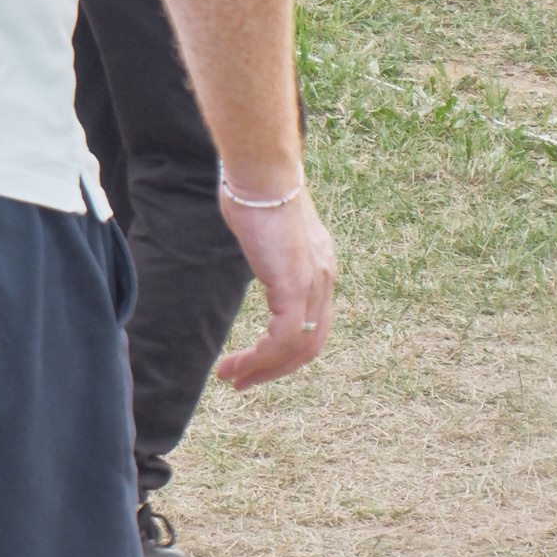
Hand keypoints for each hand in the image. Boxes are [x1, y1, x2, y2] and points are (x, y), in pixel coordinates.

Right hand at [214, 186, 338, 389]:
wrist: (261, 174)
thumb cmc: (256, 193)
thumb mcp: (268, 233)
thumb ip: (269, 251)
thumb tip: (256, 244)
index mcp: (320, 267)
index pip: (314, 324)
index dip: (287, 351)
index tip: (256, 363)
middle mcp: (324, 277)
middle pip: (311, 344)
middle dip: (275, 369)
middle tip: (242, 381)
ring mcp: (314, 282)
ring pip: (297, 347)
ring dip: (262, 369)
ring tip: (231, 378)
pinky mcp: (295, 284)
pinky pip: (283, 337)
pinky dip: (260, 358)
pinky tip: (235, 365)